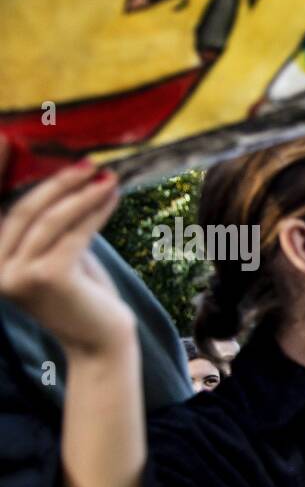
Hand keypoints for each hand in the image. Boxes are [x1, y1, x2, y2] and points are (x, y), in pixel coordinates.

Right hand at [0, 143, 130, 355]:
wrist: (101, 344)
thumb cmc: (83, 299)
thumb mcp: (57, 256)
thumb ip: (49, 227)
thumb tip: (63, 180)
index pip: (0, 211)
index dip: (4, 173)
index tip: (14, 142)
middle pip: (24, 211)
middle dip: (58, 183)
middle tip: (86, 163)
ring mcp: (19, 276)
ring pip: (51, 220)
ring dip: (83, 195)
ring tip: (107, 179)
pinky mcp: (48, 278)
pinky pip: (74, 234)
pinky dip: (95, 212)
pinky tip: (111, 197)